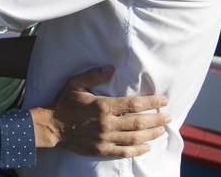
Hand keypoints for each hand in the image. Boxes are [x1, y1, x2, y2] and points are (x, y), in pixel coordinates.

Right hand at [31, 66, 169, 157]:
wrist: (51, 126)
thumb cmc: (64, 103)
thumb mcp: (76, 84)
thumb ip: (94, 76)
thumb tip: (111, 69)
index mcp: (103, 106)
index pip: (133, 105)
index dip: (152, 102)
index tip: (164, 100)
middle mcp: (107, 123)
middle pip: (138, 123)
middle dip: (157, 119)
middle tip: (169, 116)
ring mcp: (104, 138)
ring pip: (134, 138)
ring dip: (151, 134)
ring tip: (162, 130)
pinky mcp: (101, 149)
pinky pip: (123, 151)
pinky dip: (137, 150)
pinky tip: (146, 146)